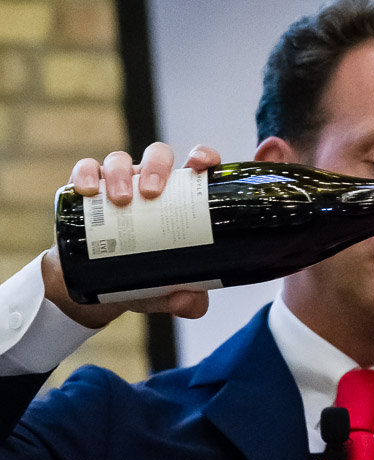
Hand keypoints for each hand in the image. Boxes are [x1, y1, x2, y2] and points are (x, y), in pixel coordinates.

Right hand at [42, 142, 221, 328]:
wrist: (99, 289)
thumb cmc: (143, 279)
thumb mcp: (168, 292)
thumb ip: (188, 300)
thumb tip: (189, 303)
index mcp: (178, 198)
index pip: (196, 166)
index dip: (202, 156)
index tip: (200, 164)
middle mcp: (149, 184)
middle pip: (157, 156)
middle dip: (156, 167)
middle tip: (152, 194)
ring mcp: (117, 183)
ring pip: (120, 161)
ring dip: (120, 172)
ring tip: (121, 200)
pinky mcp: (87, 191)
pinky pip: (85, 170)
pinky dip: (85, 174)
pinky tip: (88, 190)